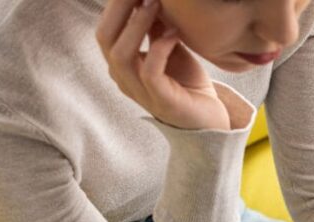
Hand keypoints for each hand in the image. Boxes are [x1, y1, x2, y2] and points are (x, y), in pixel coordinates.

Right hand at [96, 0, 230, 130]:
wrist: (209, 119)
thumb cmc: (186, 83)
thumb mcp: (167, 48)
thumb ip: (154, 27)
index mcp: (121, 64)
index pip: (105, 29)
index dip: (115, 5)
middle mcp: (123, 78)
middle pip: (105, 38)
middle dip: (119, 8)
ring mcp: (139, 92)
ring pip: (121, 55)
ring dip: (137, 25)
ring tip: (155, 3)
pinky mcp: (160, 101)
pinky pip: (149, 71)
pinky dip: (160, 48)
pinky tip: (176, 34)